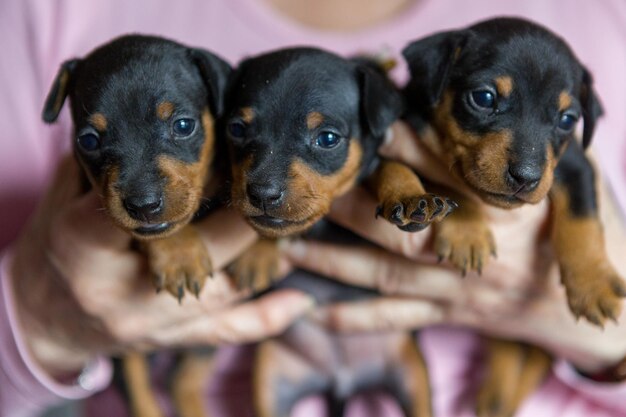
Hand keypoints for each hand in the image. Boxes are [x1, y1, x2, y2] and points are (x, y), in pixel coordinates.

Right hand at [9, 156, 313, 376]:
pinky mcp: (168, 341)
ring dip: (263, 262)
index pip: (143, 207)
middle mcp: (120, 293)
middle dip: (243, 221)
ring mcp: (148, 325)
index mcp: (83, 245)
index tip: (228, 161)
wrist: (47, 312)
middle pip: (200, 252)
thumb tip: (178, 136)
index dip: (188, 182)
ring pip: (222, 293)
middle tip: (273, 194)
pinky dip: (267, 317)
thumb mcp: (69, 193)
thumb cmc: (60, 242)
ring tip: (294, 235)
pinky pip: (225, 332)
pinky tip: (301, 300)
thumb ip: (115, 167)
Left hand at [282, 121, 625, 371]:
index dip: (404, 146)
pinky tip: (321, 315)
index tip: (368, 128)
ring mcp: (456, 286)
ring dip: (335, 261)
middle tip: (308, 193)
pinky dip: (361, 318)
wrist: (594, 314)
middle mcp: (470, 247)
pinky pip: (400, 318)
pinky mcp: (451, 313)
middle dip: (351, 208)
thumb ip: (542, 155)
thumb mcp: (578, 187)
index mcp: (498, 209)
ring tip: (291, 247)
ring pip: (386, 272)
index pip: (443, 170)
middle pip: (400, 224)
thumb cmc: (583, 239)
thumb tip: (519, 118)